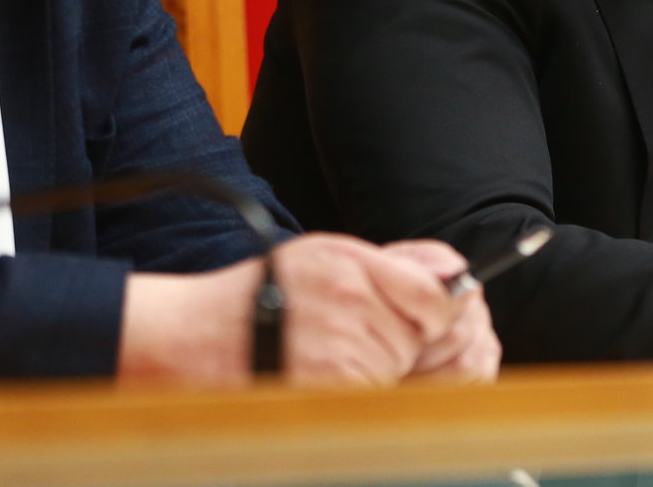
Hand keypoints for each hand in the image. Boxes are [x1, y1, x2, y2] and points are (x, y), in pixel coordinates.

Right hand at [118, 232, 480, 385]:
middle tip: (354, 336)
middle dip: (402, 342)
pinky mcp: (329, 394)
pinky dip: (358, 395)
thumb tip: (451, 276)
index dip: (437, 310)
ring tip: (330, 355)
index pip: (436, 294)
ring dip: (379, 371)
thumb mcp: (327, 254)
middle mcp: (351, 306)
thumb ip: (394, 263)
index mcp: (354, 266)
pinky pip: (372, 398)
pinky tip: (325, 378)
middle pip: (420, 338)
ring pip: (398, 371)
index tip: (426, 316)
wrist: (201, 338)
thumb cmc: (265, 293)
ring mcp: (341, 354)